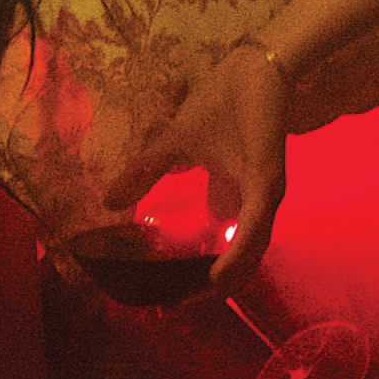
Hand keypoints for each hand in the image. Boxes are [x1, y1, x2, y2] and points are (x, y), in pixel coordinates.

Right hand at [101, 42, 290, 289]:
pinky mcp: (268, 182)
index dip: (198, 279)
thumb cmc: (220, 102)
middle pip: (238, 265)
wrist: (251, 67)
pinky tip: (218, 276)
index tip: (168, 301)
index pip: (224, 252)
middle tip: (173, 312)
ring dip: (221, 283)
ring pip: (249, 256)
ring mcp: (265, 197)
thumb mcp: (173, 143)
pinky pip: (254, 227)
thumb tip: (110, 201)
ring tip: (191, 303)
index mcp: (236, 197)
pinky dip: (237, 255)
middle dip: (205, 292)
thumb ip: (146, 171)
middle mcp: (256, 205)